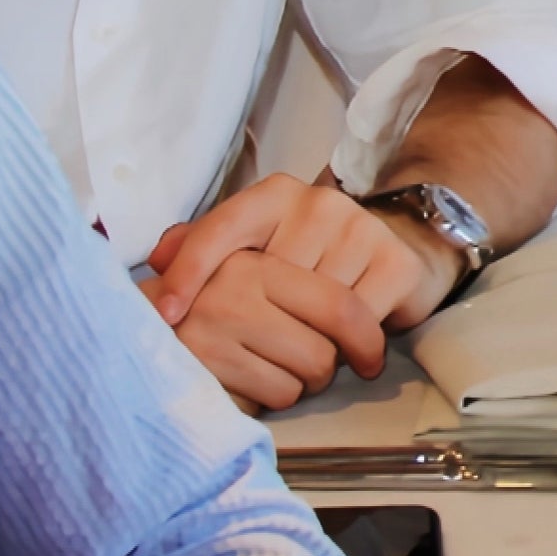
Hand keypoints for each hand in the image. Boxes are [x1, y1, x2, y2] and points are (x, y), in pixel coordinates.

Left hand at [143, 175, 450, 411]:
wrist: (399, 244)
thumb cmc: (310, 255)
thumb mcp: (256, 245)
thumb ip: (203, 247)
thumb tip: (157, 258)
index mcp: (273, 196)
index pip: (221, 230)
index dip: (188, 272)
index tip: (166, 317)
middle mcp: (318, 203)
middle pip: (269, 281)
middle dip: (260, 323)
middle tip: (253, 351)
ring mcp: (360, 229)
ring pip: (314, 306)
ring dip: (310, 342)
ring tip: (310, 359)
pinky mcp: (395, 261)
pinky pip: (357, 319)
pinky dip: (351, 347)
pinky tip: (353, 356)